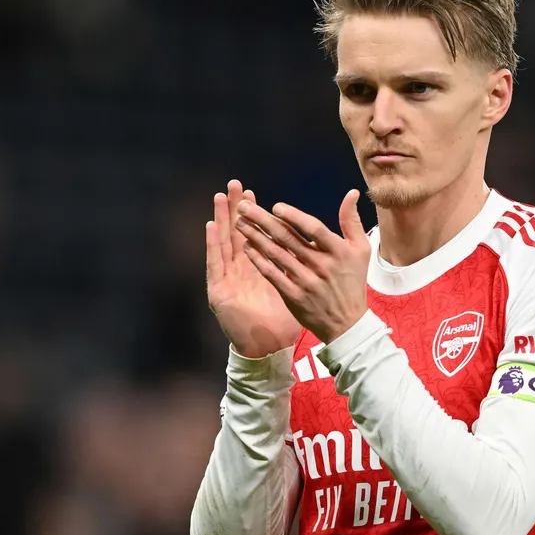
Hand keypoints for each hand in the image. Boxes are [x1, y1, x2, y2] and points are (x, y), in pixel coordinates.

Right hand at [206, 180, 302, 357]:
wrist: (268, 349)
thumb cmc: (282, 322)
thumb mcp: (297, 292)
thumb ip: (307, 270)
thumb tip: (325, 254)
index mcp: (261, 268)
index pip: (256, 236)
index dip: (255, 216)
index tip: (254, 194)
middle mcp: (242, 270)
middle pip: (237, 233)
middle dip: (236, 209)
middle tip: (234, 185)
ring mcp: (229, 279)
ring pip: (224, 243)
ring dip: (221, 219)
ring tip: (219, 197)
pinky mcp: (220, 290)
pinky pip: (215, 264)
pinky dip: (212, 245)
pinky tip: (210, 226)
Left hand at [236, 190, 370, 344]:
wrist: (347, 323)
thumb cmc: (353, 281)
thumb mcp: (361, 250)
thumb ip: (351, 221)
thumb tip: (351, 193)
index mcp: (338, 252)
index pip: (313, 229)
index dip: (294, 216)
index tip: (276, 206)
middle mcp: (321, 266)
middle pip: (288, 238)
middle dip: (262, 219)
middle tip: (243, 206)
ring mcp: (306, 282)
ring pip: (276, 254)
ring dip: (255, 236)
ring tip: (239, 222)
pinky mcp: (293, 296)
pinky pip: (272, 274)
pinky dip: (258, 260)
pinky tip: (247, 247)